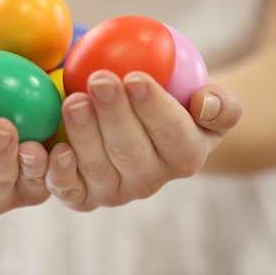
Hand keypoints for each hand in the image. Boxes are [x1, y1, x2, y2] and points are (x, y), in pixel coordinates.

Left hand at [45, 70, 240, 210]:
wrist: (140, 124)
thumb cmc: (175, 102)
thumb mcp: (209, 100)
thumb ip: (221, 104)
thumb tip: (206, 104)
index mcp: (186, 156)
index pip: (173, 133)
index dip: (154, 108)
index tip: (135, 77)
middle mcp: (150, 181)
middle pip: (132, 151)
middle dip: (114, 116)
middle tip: (99, 80)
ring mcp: (115, 191)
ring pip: (98, 168)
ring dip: (84, 135)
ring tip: (73, 100)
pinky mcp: (82, 196)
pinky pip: (69, 190)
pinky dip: (59, 173)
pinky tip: (54, 149)